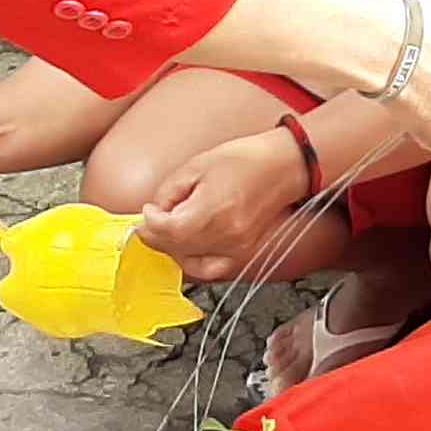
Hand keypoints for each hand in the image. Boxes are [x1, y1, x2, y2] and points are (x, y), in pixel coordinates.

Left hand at [133, 129, 312, 278]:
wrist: (283, 166)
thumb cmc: (245, 160)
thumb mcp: (197, 166)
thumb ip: (169, 192)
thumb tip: (154, 212)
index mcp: (212, 211)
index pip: (166, 231)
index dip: (149, 222)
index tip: (147, 211)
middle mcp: (225, 236)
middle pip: (174, 248)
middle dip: (156, 235)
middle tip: (153, 220)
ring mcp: (236, 249)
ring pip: (188, 262)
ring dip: (172, 248)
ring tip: (170, 230)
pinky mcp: (243, 253)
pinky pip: (210, 270)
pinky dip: (193, 262)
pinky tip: (188, 246)